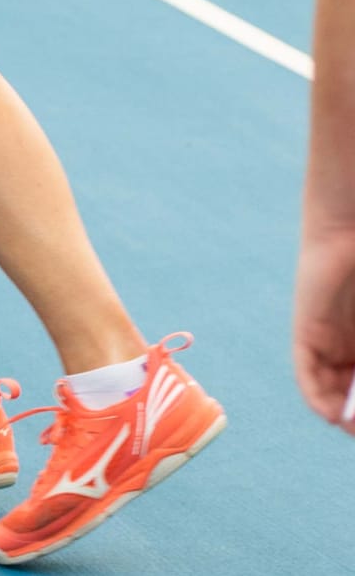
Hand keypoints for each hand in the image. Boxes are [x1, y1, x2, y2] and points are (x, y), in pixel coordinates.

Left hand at [295, 220, 354, 429]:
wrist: (352, 234)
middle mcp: (349, 350)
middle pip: (350, 397)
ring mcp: (327, 343)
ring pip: (331, 392)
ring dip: (342, 414)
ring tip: (352, 422)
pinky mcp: (306, 333)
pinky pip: (306, 374)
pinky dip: (317, 398)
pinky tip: (331, 414)